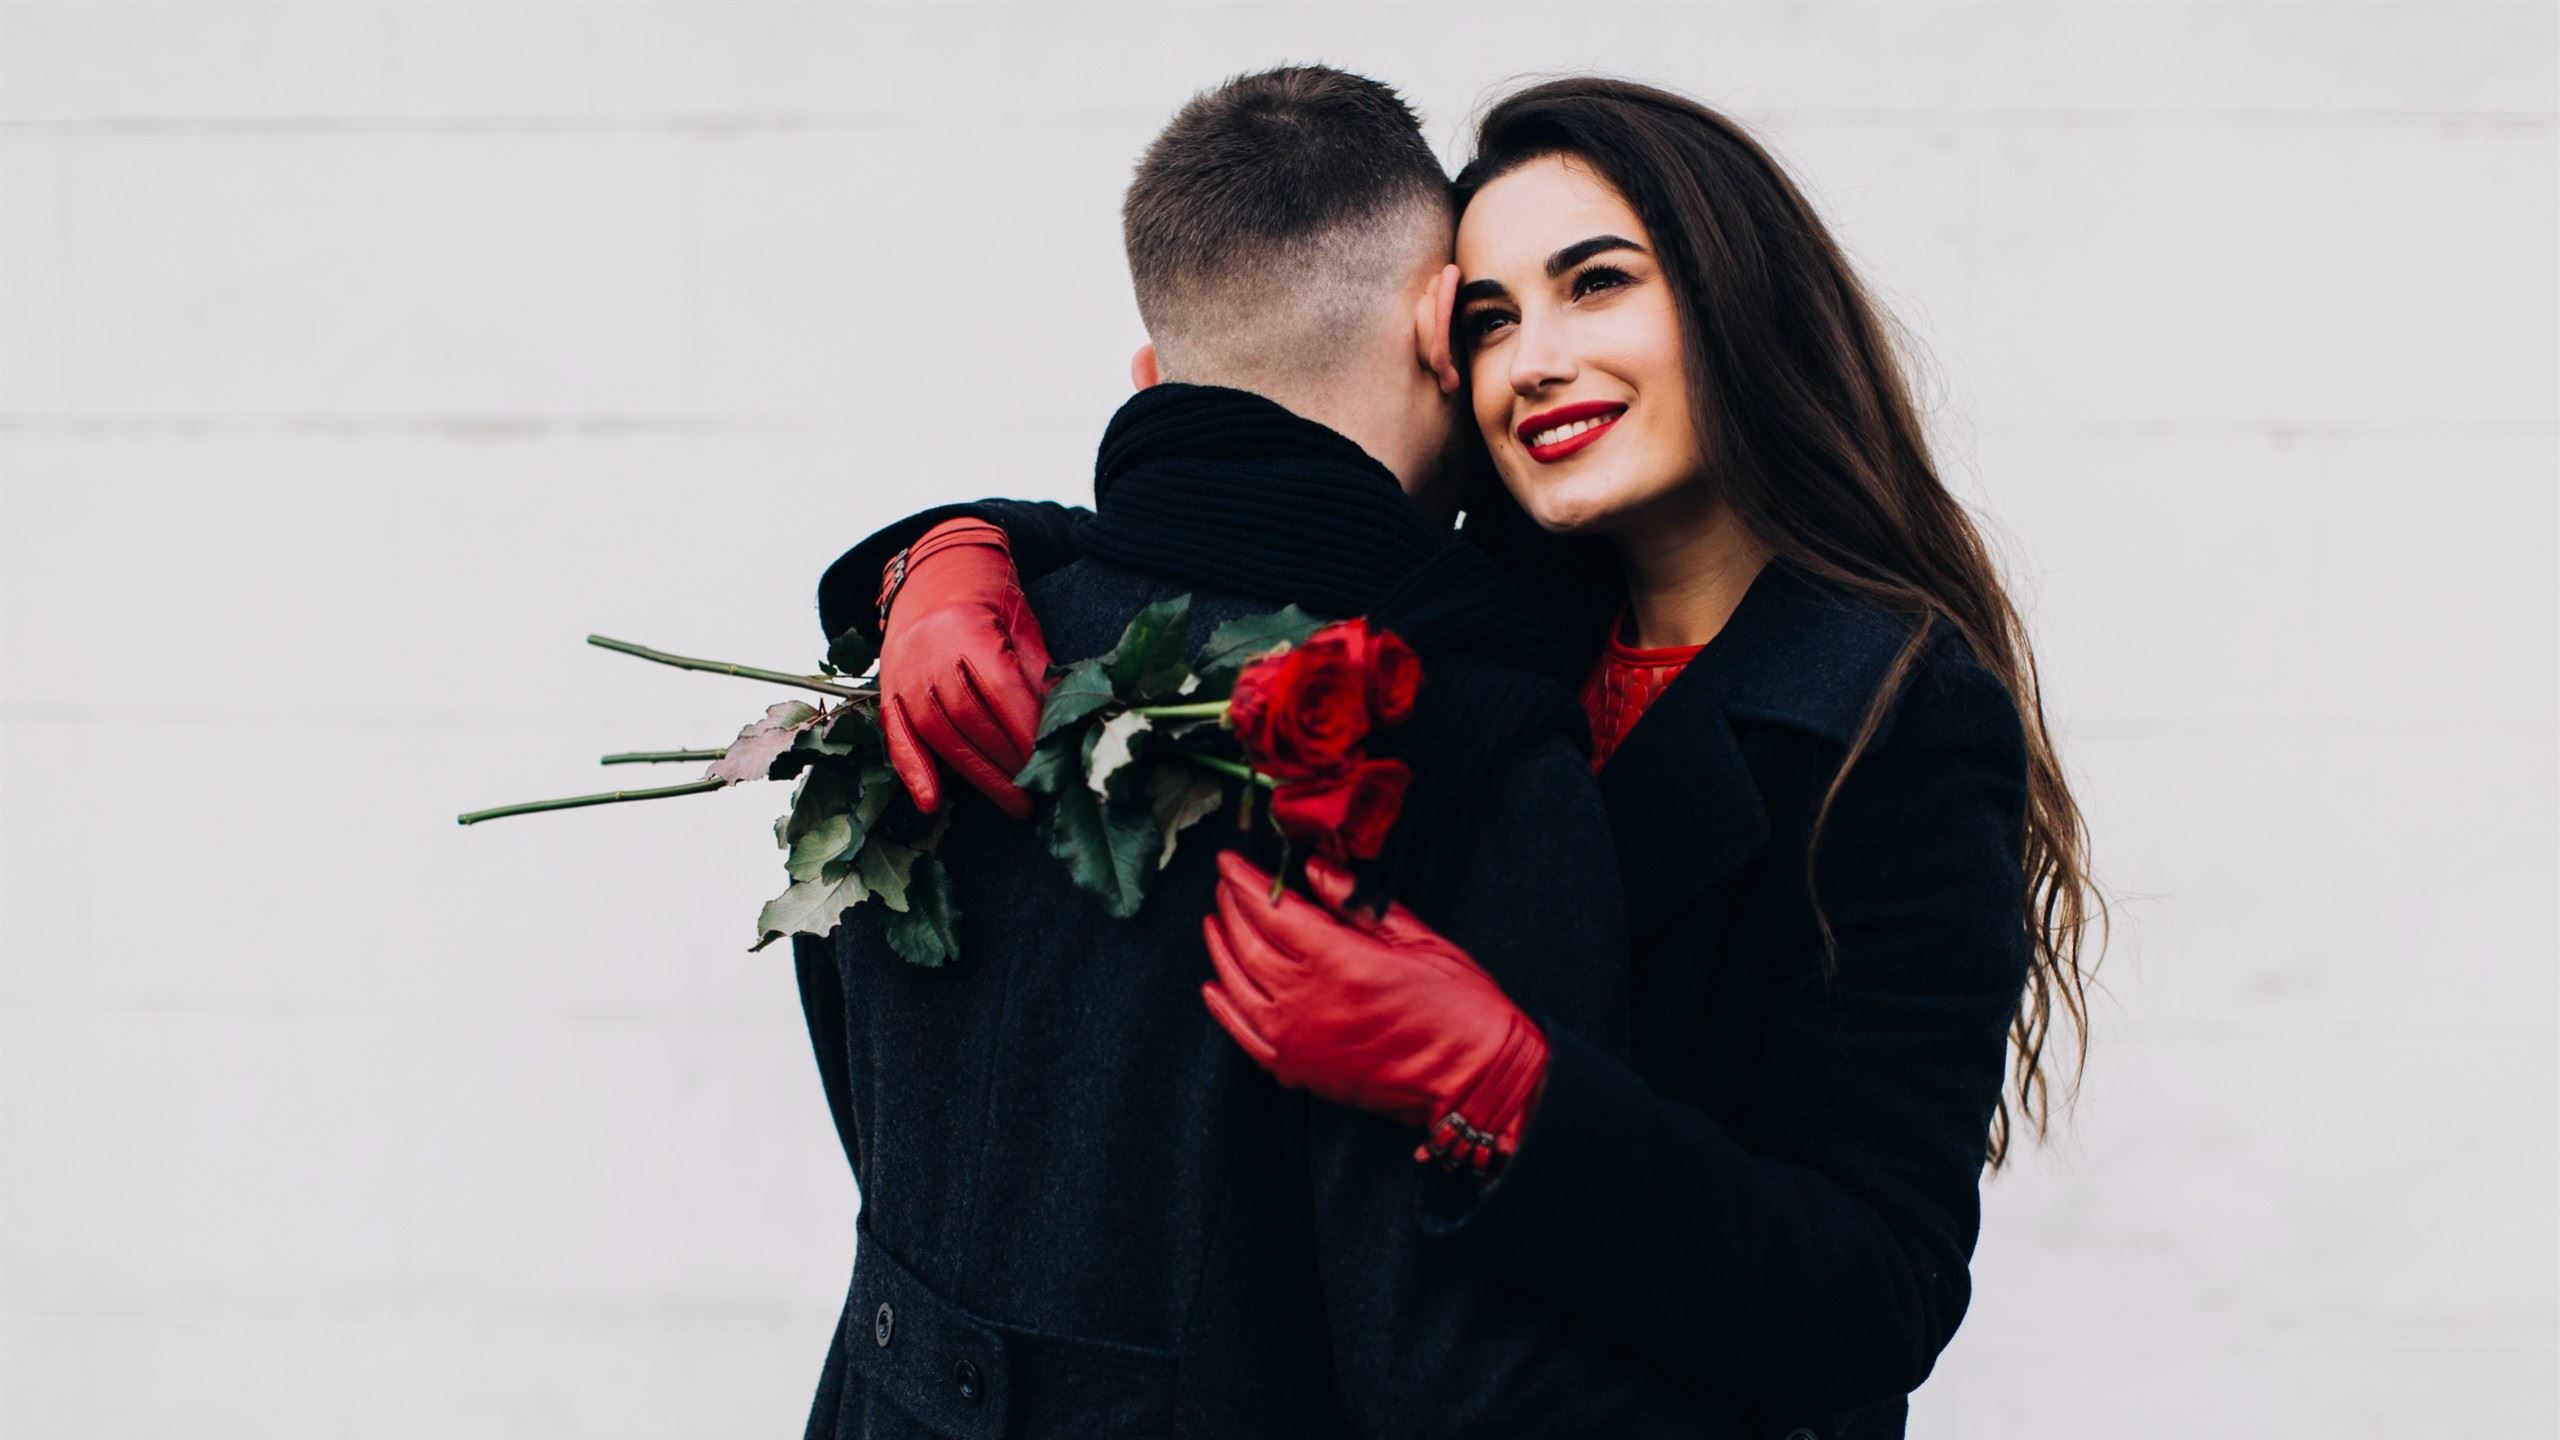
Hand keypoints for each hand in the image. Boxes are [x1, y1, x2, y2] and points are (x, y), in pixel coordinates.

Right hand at [876, 519, 1052, 819]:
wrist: (934, 572)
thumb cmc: (989, 600)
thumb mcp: (1022, 624)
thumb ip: (1038, 673)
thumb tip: (1064, 723)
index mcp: (966, 629)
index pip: (999, 689)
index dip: (1026, 729)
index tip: (1052, 760)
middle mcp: (928, 652)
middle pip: (969, 718)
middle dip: (1008, 761)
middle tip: (1042, 793)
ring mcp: (903, 674)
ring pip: (938, 733)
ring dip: (977, 775)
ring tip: (1014, 803)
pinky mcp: (888, 691)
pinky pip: (897, 736)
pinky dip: (912, 771)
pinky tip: (931, 803)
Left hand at [1200, 852, 1548, 1174]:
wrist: (1475, 1079)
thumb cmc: (1459, 1004)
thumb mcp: (1417, 937)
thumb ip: (1357, 903)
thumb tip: (1313, 870)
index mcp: (1339, 958)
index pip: (1273, 909)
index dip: (1245, 881)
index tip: (1229, 862)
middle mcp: (1307, 998)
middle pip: (1248, 942)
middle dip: (1231, 907)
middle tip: (1226, 885)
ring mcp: (1296, 1038)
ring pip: (1237, 984)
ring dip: (1222, 949)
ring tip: (1216, 923)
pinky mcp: (1297, 1071)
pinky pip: (1242, 1034)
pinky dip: (1222, 1007)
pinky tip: (1214, 985)